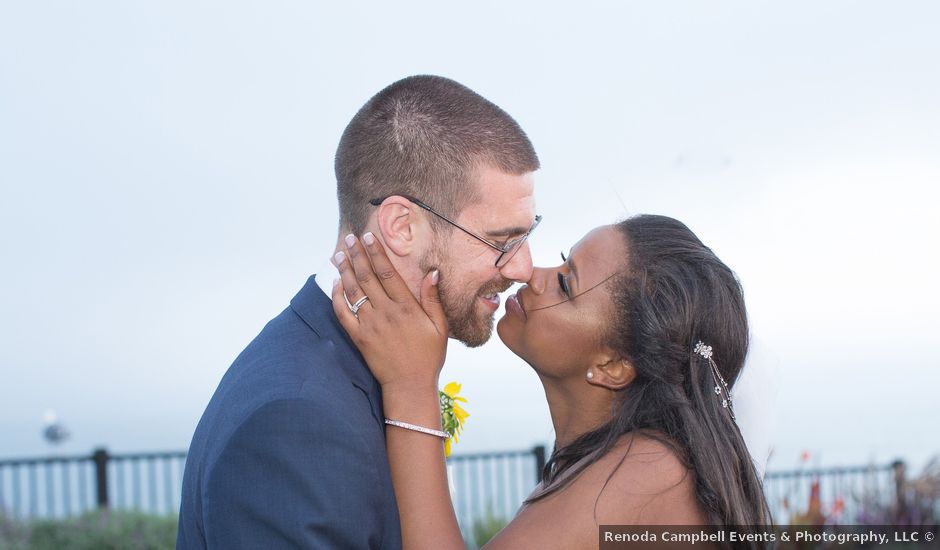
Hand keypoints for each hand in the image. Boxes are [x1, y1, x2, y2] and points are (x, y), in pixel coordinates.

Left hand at [331, 232, 448, 390]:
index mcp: (406, 307)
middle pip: (367, 277)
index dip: (376, 253)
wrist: (409, 385)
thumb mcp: (440, 326)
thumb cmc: (428, 356)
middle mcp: (386, 313)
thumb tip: (432, 272)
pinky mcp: (359, 337)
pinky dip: (337, 297)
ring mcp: (370, 325)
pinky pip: (343, 313)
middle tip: (350, 238)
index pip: (387, 273)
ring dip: (345, 271)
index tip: (369, 237)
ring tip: (339, 255)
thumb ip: (433, 298)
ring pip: (353, 291)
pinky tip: (336, 284)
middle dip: (357, 255)